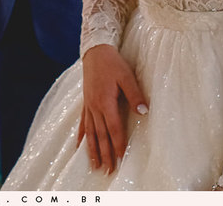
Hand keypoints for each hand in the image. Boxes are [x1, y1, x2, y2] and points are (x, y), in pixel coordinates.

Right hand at [78, 44, 146, 173]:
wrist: (95, 52)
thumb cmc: (112, 63)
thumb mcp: (127, 76)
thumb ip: (135, 95)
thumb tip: (143, 111)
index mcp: (106, 102)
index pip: (113, 128)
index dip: (117, 144)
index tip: (121, 158)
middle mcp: (95, 107)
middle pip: (100, 135)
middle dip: (105, 154)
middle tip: (108, 170)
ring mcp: (88, 106)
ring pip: (90, 133)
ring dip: (93, 150)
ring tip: (95, 165)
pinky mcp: (85, 103)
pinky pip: (82, 123)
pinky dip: (82, 137)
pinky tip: (79, 147)